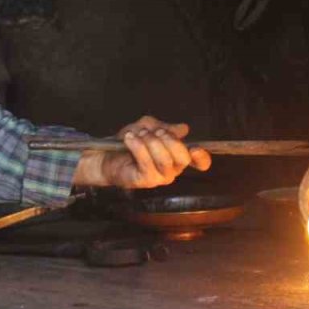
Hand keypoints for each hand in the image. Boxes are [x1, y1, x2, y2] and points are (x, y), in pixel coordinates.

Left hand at [74, 116, 211, 188]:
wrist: (106, 155)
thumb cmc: (130, 142)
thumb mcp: (148, 127)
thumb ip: (165, 127)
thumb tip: (184, 128)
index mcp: (177, 157)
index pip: (200, 162)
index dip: (202, 157)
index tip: (194, 148)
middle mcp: (172, 170)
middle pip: (183, 157)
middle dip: (168, 139)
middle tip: (152, 132)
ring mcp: (159, 177)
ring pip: (164, 158)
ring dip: (150, 141)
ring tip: (136, 134)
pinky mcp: (145, 181)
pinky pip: (146, 162)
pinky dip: (138, 146)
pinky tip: (129, 139)